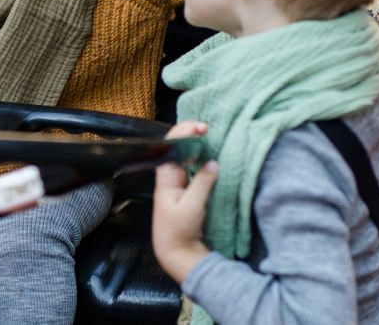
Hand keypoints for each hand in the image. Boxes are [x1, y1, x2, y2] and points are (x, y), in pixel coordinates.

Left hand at [152, 120, 215, 283]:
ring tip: (209, 136)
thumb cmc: (178, 230)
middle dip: (191, 134)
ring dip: (197, 145)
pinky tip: (209, 153)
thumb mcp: (193, 206)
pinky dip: (201, 158)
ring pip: (185, 156)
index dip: (184, 132)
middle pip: (177, 147)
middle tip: (208, 128)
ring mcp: (177, 181)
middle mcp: (169, 175)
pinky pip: (192, 167)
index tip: (200, 127)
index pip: (170, 146)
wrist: (175, 251)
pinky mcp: (186, 188)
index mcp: (165, 177)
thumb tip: (213, 162)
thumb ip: (203, 183)